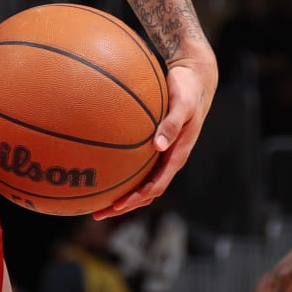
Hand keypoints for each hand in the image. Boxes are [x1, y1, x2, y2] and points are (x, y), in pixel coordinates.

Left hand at [89, 51, 216, 217]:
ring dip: (122, 194)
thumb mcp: (183, 105)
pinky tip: (103, 169)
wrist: (195, 77)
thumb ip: (172, 124)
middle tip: (98, 214)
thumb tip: (159, 146)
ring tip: (96, 201)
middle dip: (124, 205)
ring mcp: (162, 152)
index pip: (156, 186)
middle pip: (146, 192)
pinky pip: (138, 164)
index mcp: (177, 155)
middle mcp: (169, 158)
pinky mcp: (155, 143)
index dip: (136, 199)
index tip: (117, 206)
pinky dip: (123, 173)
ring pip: (141, 181)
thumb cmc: (188, 89)